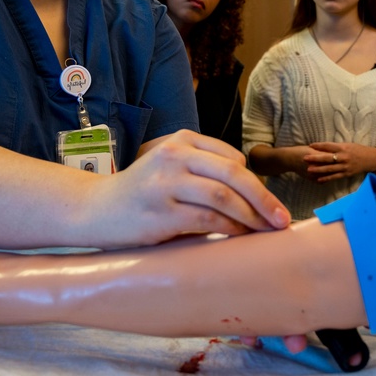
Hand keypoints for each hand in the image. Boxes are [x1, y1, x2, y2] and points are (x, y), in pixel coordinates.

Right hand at [99, 130, 290, 247]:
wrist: (93, 210)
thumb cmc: (140, 193)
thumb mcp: (170, 168)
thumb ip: (205, 173)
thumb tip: (255, 200)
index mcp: (181, 140)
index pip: (233, 159)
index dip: (257, 184)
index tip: (270, 205)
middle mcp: (174, 156)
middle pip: (234, 175)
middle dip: (265, 199)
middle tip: (282, 219)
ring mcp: (166, 183)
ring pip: (224, 197)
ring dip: (251, 217)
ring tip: (265, 231)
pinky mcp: (160, 212)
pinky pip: (207, 219)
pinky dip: (230, 228)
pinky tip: (239, 235)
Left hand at [305, 142, 375, 182]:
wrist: (370, 159)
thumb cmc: (358, 150)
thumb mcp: (348, 145)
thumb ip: (336, 147)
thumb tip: (324, 147)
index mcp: (343, 148)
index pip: (328, 146)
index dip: (319, 145)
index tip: (310, 145)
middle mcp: (343, 157)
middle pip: (327, 158)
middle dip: (315, 158)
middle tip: (305, 158)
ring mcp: (344, 166)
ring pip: (329, 168)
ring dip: (318, 169)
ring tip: (309, 169)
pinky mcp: (346, 174)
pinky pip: (334, 177)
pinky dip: (326, 178)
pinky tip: (319, 179)